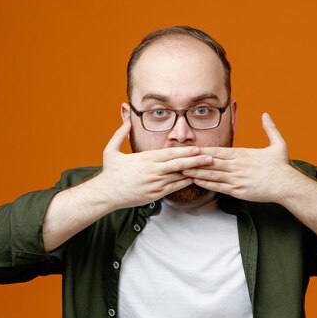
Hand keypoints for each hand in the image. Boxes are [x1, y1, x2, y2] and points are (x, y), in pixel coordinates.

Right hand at [95, 120, 213, 208]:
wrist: (106, 194)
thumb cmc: (109, 173)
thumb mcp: (110, 151)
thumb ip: (119, 135)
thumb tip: (126, 122)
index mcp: (144, 159)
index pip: (169, 154)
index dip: (185, 152)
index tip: (197, 149)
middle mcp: (152, 171)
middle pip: (178, 165)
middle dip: (195, 161)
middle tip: (210, 158)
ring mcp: (154, 184)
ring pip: (178, 177)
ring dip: (194, 173)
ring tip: (207, 169)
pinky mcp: (155, 195)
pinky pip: (173, 188)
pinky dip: (184, 184)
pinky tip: (194, 180)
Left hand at [182, 113, 293, 202]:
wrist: (287, 185)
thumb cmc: (282, 166)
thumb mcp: (278, 144)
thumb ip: (270, 128)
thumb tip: (266, 113)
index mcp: (243, 154)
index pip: (219, 151)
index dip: (204, 150)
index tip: (191, 148)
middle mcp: (237, 166)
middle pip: (211, 162)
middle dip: (195, 160)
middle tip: (180, 159)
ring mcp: (237, 179)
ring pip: (212, 175)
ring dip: (197, 172)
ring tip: (182, 170)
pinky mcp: (239, 191)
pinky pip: (219, 187)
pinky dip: (207, 184)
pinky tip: (197, 182)